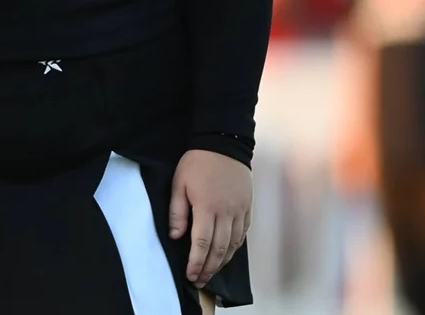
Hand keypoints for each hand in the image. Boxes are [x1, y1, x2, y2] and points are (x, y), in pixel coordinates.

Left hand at [169, 148, 251, 286]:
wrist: (224, 144)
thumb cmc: (197, 163)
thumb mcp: (179, 183)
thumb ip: (178, 211)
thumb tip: (176, 237)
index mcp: (207, 207)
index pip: (202, 243)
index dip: (196, 262)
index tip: (190, 274)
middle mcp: (226, 213)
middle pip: (219, 249)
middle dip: (208, 268)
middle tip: (199, 281)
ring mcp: (240, 211)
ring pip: (233, 245)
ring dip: (222, 262)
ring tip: (211, 273)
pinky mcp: (247, 209)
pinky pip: (242, 235)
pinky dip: (234, 249)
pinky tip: (226, 256)